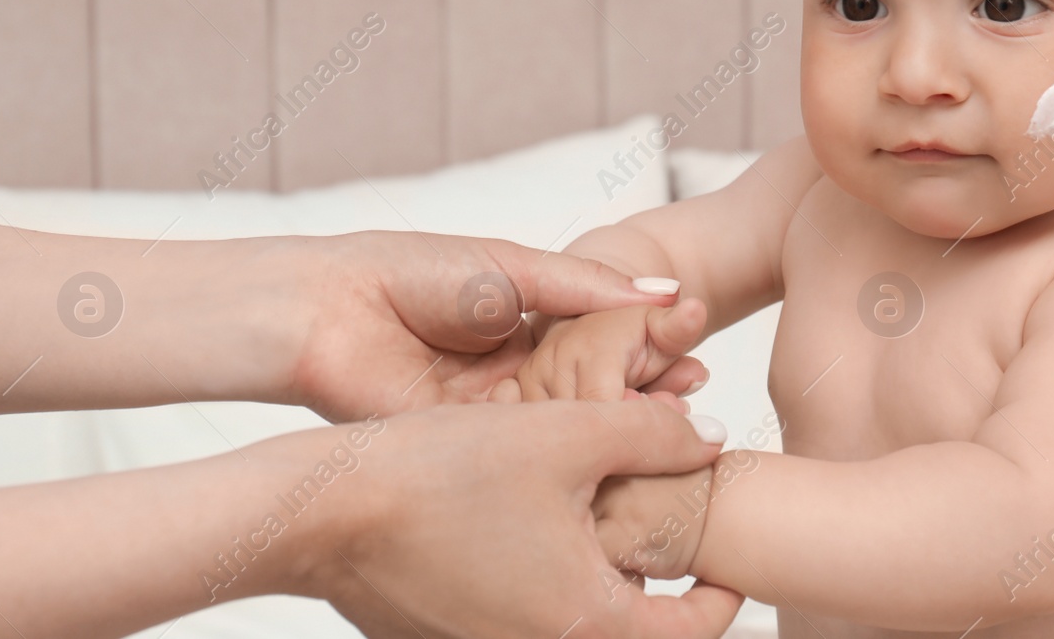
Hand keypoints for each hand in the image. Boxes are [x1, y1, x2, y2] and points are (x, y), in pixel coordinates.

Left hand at [287, 230, 696, 421]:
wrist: (328, 310)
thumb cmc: (410, 272)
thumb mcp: (513, 269)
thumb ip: (587, 286)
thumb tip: (664, 288)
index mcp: (527, 322)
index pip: (604, 341)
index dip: (648, 348)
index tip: (695, 352)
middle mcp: (517, 370)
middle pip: (595, 386)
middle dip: (646, 389)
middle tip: (697, 393)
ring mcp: (494, 410)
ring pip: (569, 419)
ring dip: (618, 421)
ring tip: (672, 419)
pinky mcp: (470, 443)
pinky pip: (529, 446)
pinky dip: (571, 444)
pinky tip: (615, 444)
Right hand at [291, 399, 742, 638]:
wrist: (323, 509)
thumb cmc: (440, 473)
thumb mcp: (568, 434)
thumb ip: (655, 435)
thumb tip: (711, 442)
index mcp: (586, 624)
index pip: (693, 630)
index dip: (724, 592)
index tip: (731, 561)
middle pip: (633, 632)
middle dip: (662, 585)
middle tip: (674, 532)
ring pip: (575, 621)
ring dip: (599, 578)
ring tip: (603, 514)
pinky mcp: (449, 636)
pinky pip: (519, 616)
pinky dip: (543, 580)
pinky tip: (530, 520)